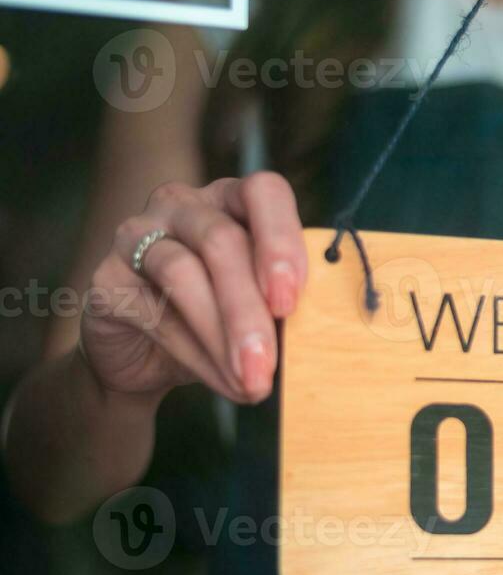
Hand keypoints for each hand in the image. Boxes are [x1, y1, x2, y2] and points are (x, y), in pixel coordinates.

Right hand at [79, 173, 307, 405]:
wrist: (148, 356)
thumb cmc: (222, 320)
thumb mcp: (263, 310)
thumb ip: (285, 307)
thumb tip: (322, 335)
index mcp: (233, 201)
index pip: (263, 192)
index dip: (281, 241)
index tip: (290, 299)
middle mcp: (184, 205)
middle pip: (221, 240)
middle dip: (250, 309)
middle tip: (268, 362)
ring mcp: (138, 234)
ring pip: (182, 273)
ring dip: (221, 336)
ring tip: (250, 381)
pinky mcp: (108, 276)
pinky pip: (153, 310)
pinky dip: (194, 351)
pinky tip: (222, 380)